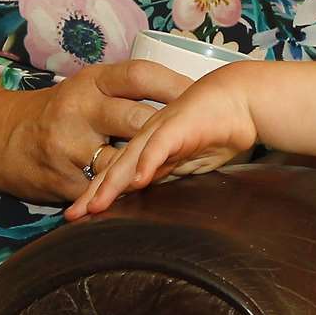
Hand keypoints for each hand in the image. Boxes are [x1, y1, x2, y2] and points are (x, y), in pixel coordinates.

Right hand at [0, 59, 190, 201]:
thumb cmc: (58, 111)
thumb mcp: (86, 89)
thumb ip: (125, 92)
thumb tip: (185, 94)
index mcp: (91, 82)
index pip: (139, 75)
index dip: (173, 85)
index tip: (201, 94)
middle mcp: (79, 109)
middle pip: (137, 120)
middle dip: (171, 132)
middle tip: (205, 137)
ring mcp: (69, 147)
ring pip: (124, 161)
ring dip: (153, 168)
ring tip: (185, 170)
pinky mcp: (64, 180)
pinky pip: (104, 190)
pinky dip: (128, 193)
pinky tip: (150, 195)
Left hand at [64, 63, 260, 219]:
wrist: (244, 98)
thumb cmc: (221, 128)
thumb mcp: (190, 161)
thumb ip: (169, 171)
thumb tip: (149, 187)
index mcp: (150, 144)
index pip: (118, 173)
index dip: (99, 193)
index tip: (80, 216)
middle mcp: (149, 135)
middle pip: (115, 168)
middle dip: (93, 193)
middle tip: (72, 216)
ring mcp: (162, 128)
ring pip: (131, 158)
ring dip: (112, 183)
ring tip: (95, 205)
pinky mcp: (180, 123)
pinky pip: (161, 144)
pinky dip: (149, 162)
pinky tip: (138, 180)